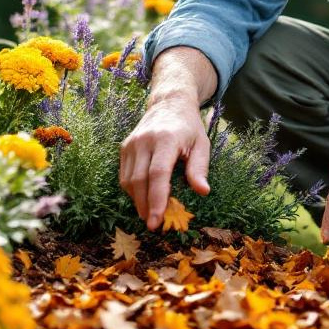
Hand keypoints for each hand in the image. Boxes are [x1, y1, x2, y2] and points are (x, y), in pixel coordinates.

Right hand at [119, 93, 210, 229]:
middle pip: (139, 180)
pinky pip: (124, 175)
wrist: (169, 103)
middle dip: (145, 206)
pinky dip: (132, 191)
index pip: (158, 174)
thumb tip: (203, 192)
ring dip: (137, 201)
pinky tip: (143, 198)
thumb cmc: (189, 127)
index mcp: (166, 139)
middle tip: (153, 226)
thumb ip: (199, 168)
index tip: (156, 221)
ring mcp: (131, 143)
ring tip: (150, 214)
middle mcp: (144, 141)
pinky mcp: (124, 147)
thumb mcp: (202, 144)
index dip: (157, 199)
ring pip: (128, 180)